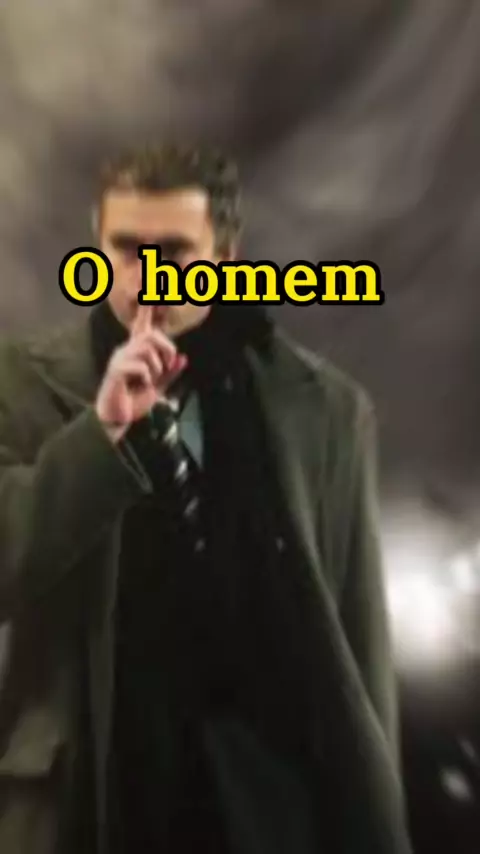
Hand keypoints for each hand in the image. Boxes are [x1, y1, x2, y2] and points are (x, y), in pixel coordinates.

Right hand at [95, 305, 187, 442]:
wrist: (117, 418)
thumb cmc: (134, 401)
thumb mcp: (158, 387)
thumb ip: (170, 373)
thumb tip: (184, 359)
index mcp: (137, 352)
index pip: (141, 326)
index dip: (145, 311)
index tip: (149, 295)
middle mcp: (127, 350)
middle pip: (152, 335)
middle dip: (167, 349)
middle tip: (168, 367)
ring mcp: (120, 359)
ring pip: (147, 349)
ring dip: (157, 367)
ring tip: (150, 380)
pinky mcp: (116, 370)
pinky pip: (140, 365)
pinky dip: (147, 377)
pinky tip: (140, 385)